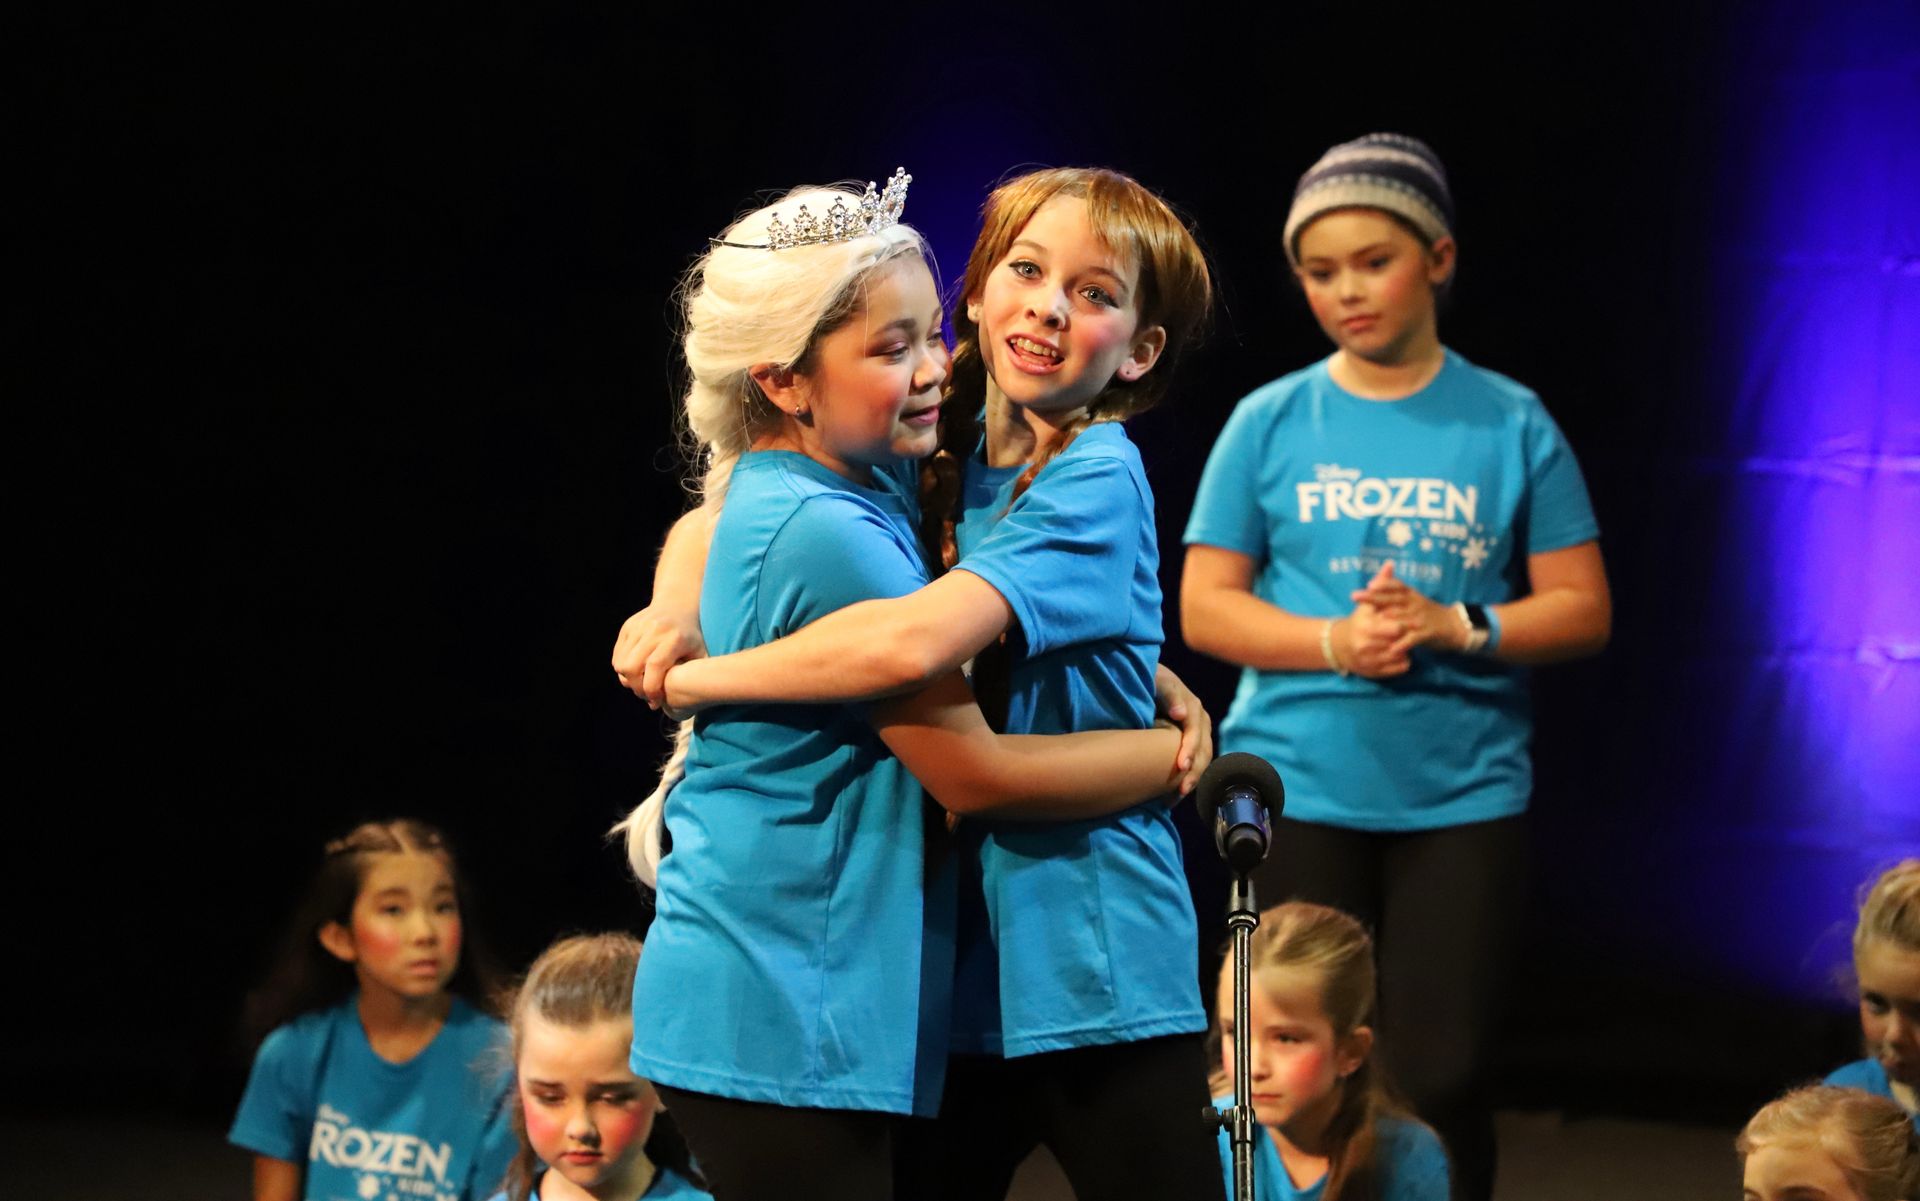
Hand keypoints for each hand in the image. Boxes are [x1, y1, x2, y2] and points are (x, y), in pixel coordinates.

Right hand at [611, 606, 705, 707]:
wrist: (677, 606)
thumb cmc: (691, 638)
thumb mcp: (699, 655)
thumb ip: (692, 676)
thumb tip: (678, 702)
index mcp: (674, 638)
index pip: (654, 666)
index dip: (652, 689)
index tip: (656, 701)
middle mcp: (654, 630)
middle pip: (631, 667)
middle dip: (637, 687)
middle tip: (646, 695)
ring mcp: (638, 626)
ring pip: (620, 663)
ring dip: (628, 680)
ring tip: (641, 684)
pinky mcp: (627, 627)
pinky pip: (617, 656)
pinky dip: (623, 669)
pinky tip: (636, 673)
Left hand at [1154, 664, 1214, 796]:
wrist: (1149, 683)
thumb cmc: (1150, 681)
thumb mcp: (1159, 681)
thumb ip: (1170, 694)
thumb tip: (1181, 714)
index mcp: (1193, 707)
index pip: (1195, 731)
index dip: (1190, 749)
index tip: (1181, 766)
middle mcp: (1200, 720)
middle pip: (1203, 750)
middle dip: (1193, 771)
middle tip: (1179, 790)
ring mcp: (1199, 733)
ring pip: (1202, 760)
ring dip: (1191, 779)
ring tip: (1175, 798)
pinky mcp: (1193, 743)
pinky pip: (1196, 763)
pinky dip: (1186, 779)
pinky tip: (1172, 795)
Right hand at [1331, 568, 1412, 676]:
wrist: (1338, 646)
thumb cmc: (1357, 622)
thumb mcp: (1367, 604)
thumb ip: (1381, 584)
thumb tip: (1391, 564)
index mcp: (1365, 626)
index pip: (1394, 626)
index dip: (1407, 623)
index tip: (1416, 619)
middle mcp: (1365, 644)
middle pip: (1398, 642)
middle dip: (1407, 637)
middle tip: (1414, 631)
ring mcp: (1369, 660)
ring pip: (1399, 656)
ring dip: (1406, 649)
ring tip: (1407, 642)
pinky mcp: (1373, 672)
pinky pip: (1397, 669)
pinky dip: (1403, 662)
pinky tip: (1402, 654)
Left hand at [1349, 562, 1468, 653]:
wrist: (1453, 625)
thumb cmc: (1426, 612)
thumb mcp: (1413, 599)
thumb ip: (1395, 594)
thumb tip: (1374, 584)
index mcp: (1411, 594)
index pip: (1396, 585)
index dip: (1383, 584)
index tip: (1368, 584)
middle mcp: (1415, 603)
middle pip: (1392, 599)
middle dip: (1373, 598)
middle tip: (1355, 596)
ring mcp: (1420, 618)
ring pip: (1400, 619)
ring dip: (1384, 622)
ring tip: (1368, 624)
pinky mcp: (1426, 633)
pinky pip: (1413, 638)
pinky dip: (1402, 643)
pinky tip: (1391, 648)